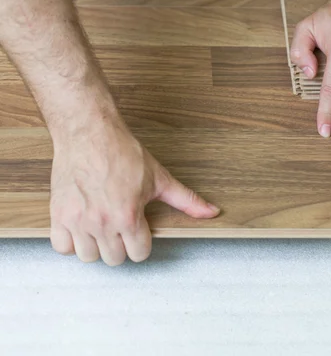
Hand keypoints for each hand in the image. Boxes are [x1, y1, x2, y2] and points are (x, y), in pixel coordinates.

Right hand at [49, 119, 219, 265]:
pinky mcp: (58, 214)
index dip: (143, 243)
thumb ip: (186, 200)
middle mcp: (102, 222)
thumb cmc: (122, 153)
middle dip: (122, 246)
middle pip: (115, 259)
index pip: (139, 254)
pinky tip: (82, 228)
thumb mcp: (160, 178)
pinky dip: (71, 242)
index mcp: (128, 216)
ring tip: (103, 229)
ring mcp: (77, 220)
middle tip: (122, 229)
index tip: (140, 232)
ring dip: (98, 246)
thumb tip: (211, 211)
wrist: (90, 133)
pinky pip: (62, 247)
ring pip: (88, 257)